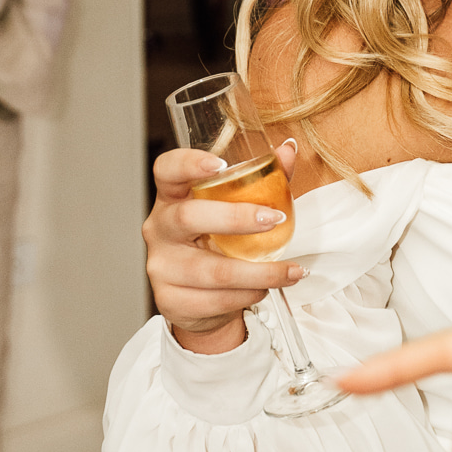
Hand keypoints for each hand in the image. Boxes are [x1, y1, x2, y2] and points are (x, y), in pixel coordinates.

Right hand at [144, 141, 303, 353]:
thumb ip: (262, 180)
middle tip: (274, 220)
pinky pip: (214, 300)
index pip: (167, 170)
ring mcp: (160, 266)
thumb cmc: (218, 244)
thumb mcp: (235, 210)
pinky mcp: (169, 299)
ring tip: (290, 272)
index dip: (189, 164)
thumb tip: (288, 150)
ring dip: (259, 272)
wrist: (200, 300)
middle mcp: (160, 229)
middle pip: (188, 217)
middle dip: (236, 218)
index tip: (221, 165)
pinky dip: (246, 296)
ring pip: (212, 270)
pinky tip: (262, 291)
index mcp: (172, 198)